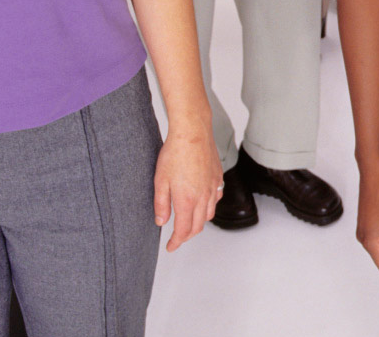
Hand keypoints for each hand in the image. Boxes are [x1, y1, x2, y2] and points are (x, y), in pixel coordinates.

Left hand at [153, 128, 220, 251]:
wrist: (193, 132)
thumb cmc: (175, 153)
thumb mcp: (160, 181)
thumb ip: (161, 204)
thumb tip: (161, 222)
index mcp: (187, 201)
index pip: (183, 231)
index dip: (176, 242)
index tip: (170, 246)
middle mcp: (203, 197)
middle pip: (198, 226)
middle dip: (187, 236)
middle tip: (177, 238)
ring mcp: (213, 187)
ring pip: (209, 214)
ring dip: (198, 223)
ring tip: (188, 223)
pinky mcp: (218, 177)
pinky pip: (216, 199)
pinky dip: (209, 207)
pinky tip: (202, 203)